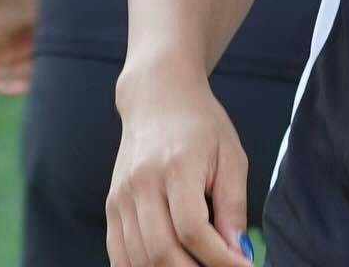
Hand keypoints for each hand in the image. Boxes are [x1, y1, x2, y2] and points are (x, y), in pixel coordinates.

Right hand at [107, 64, 252, 266]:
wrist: (158, 98)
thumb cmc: (201, 124)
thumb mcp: (231, 154)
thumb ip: (233, 204)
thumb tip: (237, 252)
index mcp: (176, 166)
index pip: (192, 228)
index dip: (218, 258)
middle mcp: (142, 184)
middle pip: (161, 251)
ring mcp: (120, 198)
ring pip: (139, 259)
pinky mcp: (111, 208)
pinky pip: (119, 256)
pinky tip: (168, 266)